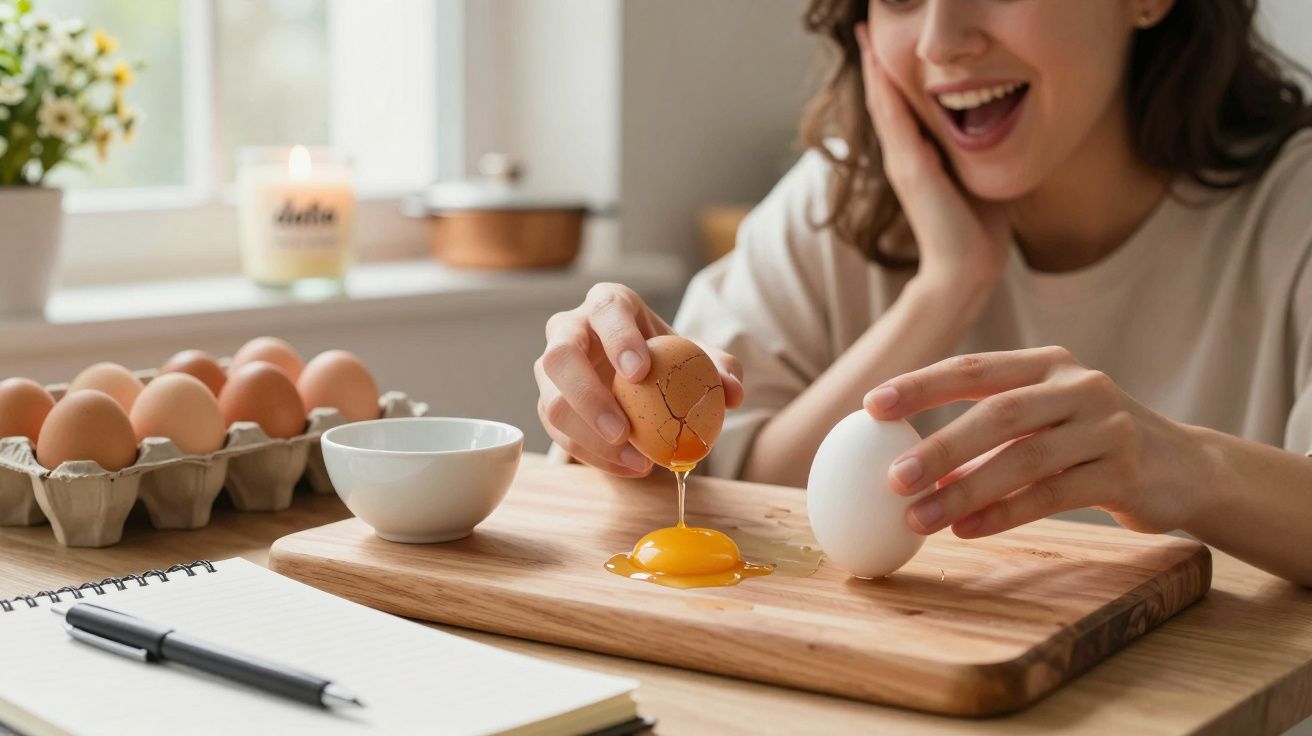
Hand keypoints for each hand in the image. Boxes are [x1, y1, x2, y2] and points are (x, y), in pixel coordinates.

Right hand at [535, 283, 744, 476]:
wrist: (639, 376)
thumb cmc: (667, 357)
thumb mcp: (698, 356)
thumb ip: (720, 368)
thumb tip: (733, 393)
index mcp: (608, 304)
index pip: (605, 310)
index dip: (618, 338)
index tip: (641, 372)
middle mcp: (569, 329)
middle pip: (559, 356)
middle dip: (588, 396)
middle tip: (624, 431)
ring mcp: (552, 369)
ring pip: (551, 402)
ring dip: (589, 438)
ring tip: (636, 461)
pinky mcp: (548, 403)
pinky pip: (558, 434)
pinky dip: (593, 456)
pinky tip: (629, 467)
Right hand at [855, 22, 1010, 287]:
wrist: (967, 271)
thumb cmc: (979, 230)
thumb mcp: (979, 177)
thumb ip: (977, 153)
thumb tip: (996, 129)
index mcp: (921, 156)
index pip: (902, 104)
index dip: (892, 72)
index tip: (886, 39)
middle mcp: (905, 155)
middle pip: (885, 96)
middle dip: (876, 58)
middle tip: (864, 23)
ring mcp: (904, 161)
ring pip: (883, 101)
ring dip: (873, 64)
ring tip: (864, 31)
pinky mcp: (912, 169)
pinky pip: (893, 118)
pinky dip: (883, 88)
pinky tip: (878, 61)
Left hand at [863, 347, 1209, 537]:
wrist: (1185, 467)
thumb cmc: (1090, 441)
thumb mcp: (1046, 417)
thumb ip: (988, 426)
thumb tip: (903, 457)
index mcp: (1048, 363)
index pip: (974, 368)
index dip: (921, 385)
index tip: (871, 406)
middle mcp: (1079, 386)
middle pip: (997, 414)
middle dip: (939, 446)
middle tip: (892, 478)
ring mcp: (1106, 427)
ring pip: (1022, 460)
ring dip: (964, 493)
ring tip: (918, 518)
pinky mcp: (1124, 473)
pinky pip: (1051, 496)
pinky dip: (1003, 514)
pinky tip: (965, 530)